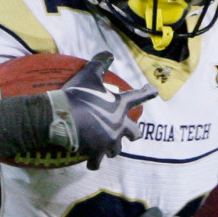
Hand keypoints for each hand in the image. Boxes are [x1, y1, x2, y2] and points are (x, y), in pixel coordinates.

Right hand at [46, 52, 156, 170]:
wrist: (63, 116)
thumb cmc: (78, 95)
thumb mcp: (89, 76)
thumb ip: (100, 64)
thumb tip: (108, 53)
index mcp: (120, 105)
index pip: (138, 96)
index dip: (147, 92)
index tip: (154, 90)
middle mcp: (119, 125)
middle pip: (134, 134)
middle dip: (132, 134)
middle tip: (129, 135)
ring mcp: (108, 141)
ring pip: (116, 150)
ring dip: (112, 149)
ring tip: (105, 149)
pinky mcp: (96, 152)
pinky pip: (97, 162)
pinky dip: (94, 163)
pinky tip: (90, 163)